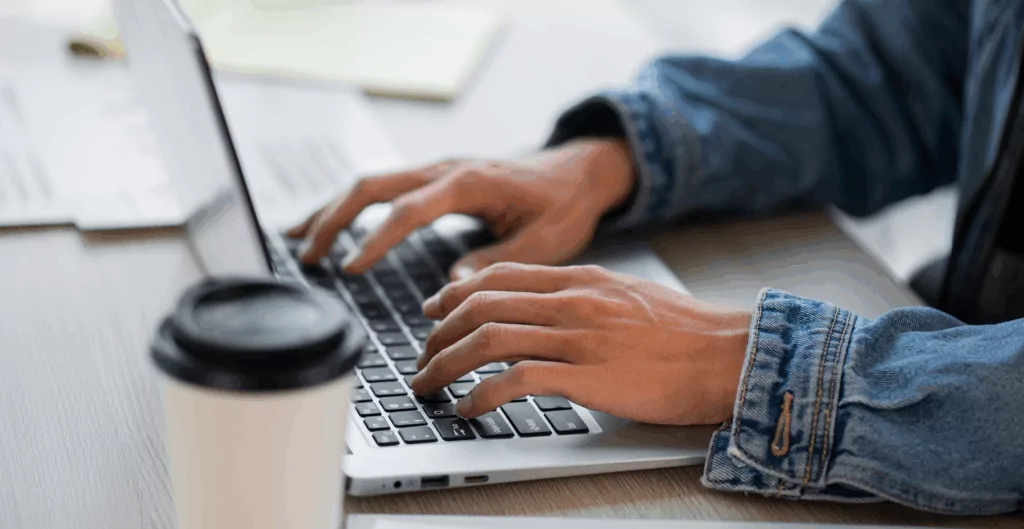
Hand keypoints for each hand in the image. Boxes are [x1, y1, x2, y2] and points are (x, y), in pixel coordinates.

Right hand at [288, 139, 634, 279]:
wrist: (578, 173)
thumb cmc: (565, 206)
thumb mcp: (544, 242)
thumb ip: (496, 262)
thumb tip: (451, 288)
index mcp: (470, 183)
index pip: (409, 211)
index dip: (375, 241)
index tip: (348, 270)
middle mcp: (447, 169)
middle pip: (374, 186)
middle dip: (334, 220)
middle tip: (307, 257)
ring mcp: (438, 170)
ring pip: (371, 183)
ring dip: (332, 209)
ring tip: (297, 239)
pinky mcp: (436, 178)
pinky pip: (384, 188)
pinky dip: (351, 206)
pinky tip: (329, 223)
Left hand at [410, 263, 752, 425]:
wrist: (729, 354)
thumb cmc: (685, 332)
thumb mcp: (627, 296)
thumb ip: (583, 297)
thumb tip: (547, 308)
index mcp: (580, 279)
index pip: (500, 276)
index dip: (455, 293)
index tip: (433, 310)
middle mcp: (572, 301)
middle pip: (482, 305)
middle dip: (439, 332)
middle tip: (423, 356)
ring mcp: (578, 337)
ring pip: (489, 339)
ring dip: (447, 364)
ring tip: (429, 384)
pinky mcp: (588, 376)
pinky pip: (516, 380)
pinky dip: (482, 394)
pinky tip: (469, 407)